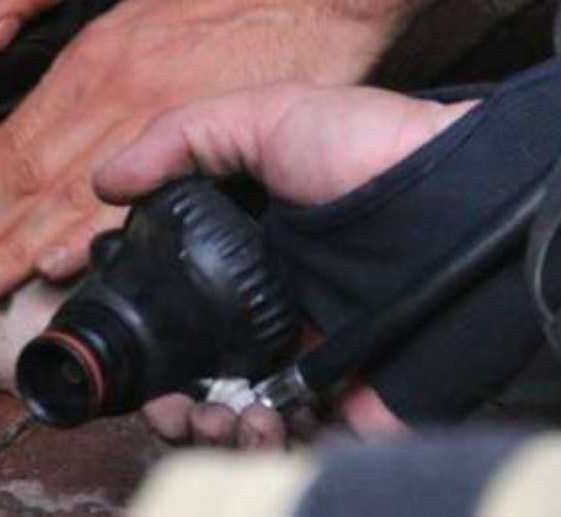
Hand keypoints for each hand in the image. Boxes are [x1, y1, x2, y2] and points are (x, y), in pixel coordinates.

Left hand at [0, 0, 405, 303]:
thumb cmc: (226, 3)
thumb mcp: (136, 25)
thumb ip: (92, 84)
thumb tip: (54, 135)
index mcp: (88, 67)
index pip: (11, 144)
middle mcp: (108, 93)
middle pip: (26, 175)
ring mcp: (154, 117)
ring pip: (69, 192)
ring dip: (16, 247)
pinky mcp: (205, 135)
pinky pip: (142, 195)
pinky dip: (95, 231)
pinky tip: (59, 264)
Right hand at [101, 82, 474, 448]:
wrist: (458, 195)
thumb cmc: (369, 147)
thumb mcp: (264, 115)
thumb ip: (178, 140)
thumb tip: (103, 183)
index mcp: (245, 255)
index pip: (178, 309)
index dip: (146, 336)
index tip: (123, 346)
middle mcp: (272, 310)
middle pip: (199, 374)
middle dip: (169, 402)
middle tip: (167, 406)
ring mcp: (310, 357)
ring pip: (238, 416)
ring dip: (208, 429)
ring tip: (211, 419)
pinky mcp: (353, 396)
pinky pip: (298, 439)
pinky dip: (265, 445)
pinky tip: (254, 424)